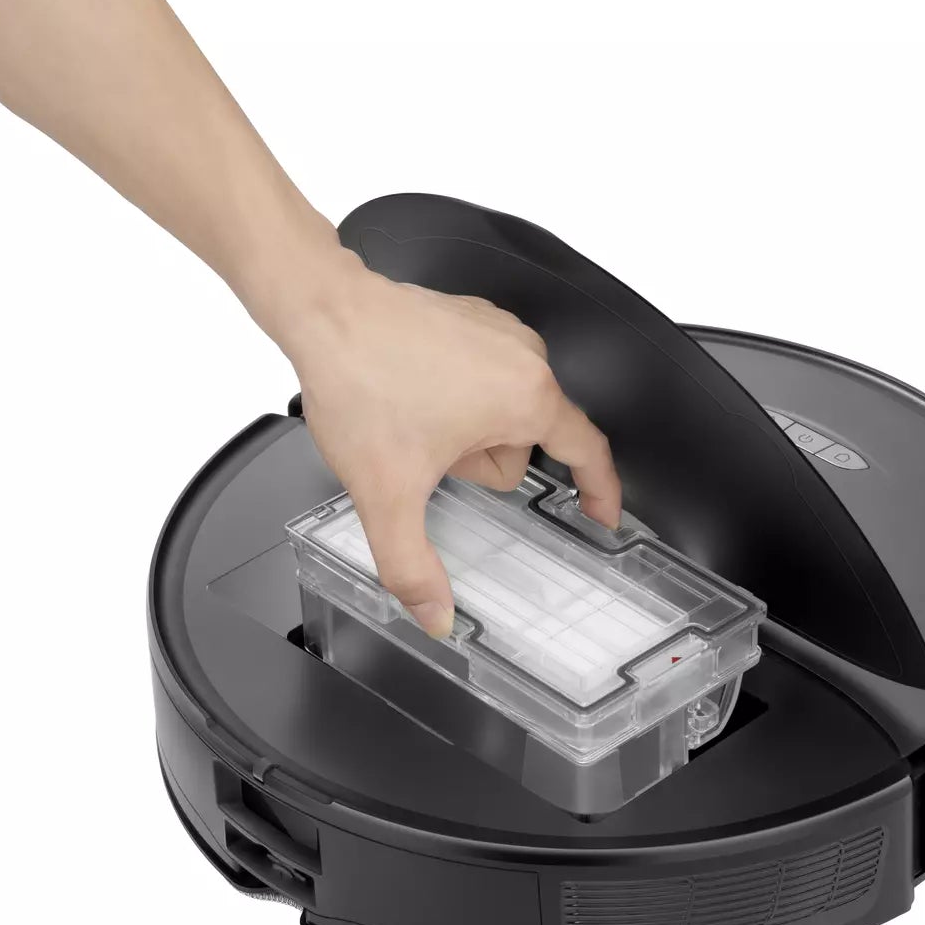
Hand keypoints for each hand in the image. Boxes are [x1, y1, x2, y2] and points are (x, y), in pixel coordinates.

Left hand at [261, 248, 621, 637]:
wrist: (323, 311)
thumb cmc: (361, 380)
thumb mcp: (388, 494)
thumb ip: (412, 566)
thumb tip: (435, 613)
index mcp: (526, 397)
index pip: (588, 452)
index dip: (599, 490)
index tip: (602, 513)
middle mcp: (524, 358)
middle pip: (523, 442)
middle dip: (479, 462)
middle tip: (428, 456)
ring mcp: (499, 333)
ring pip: (499, 410)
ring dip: (463, 430)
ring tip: (414, 421)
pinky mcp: (473, 319)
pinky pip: (481, 378)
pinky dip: (453, 396)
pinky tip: (411, 395)